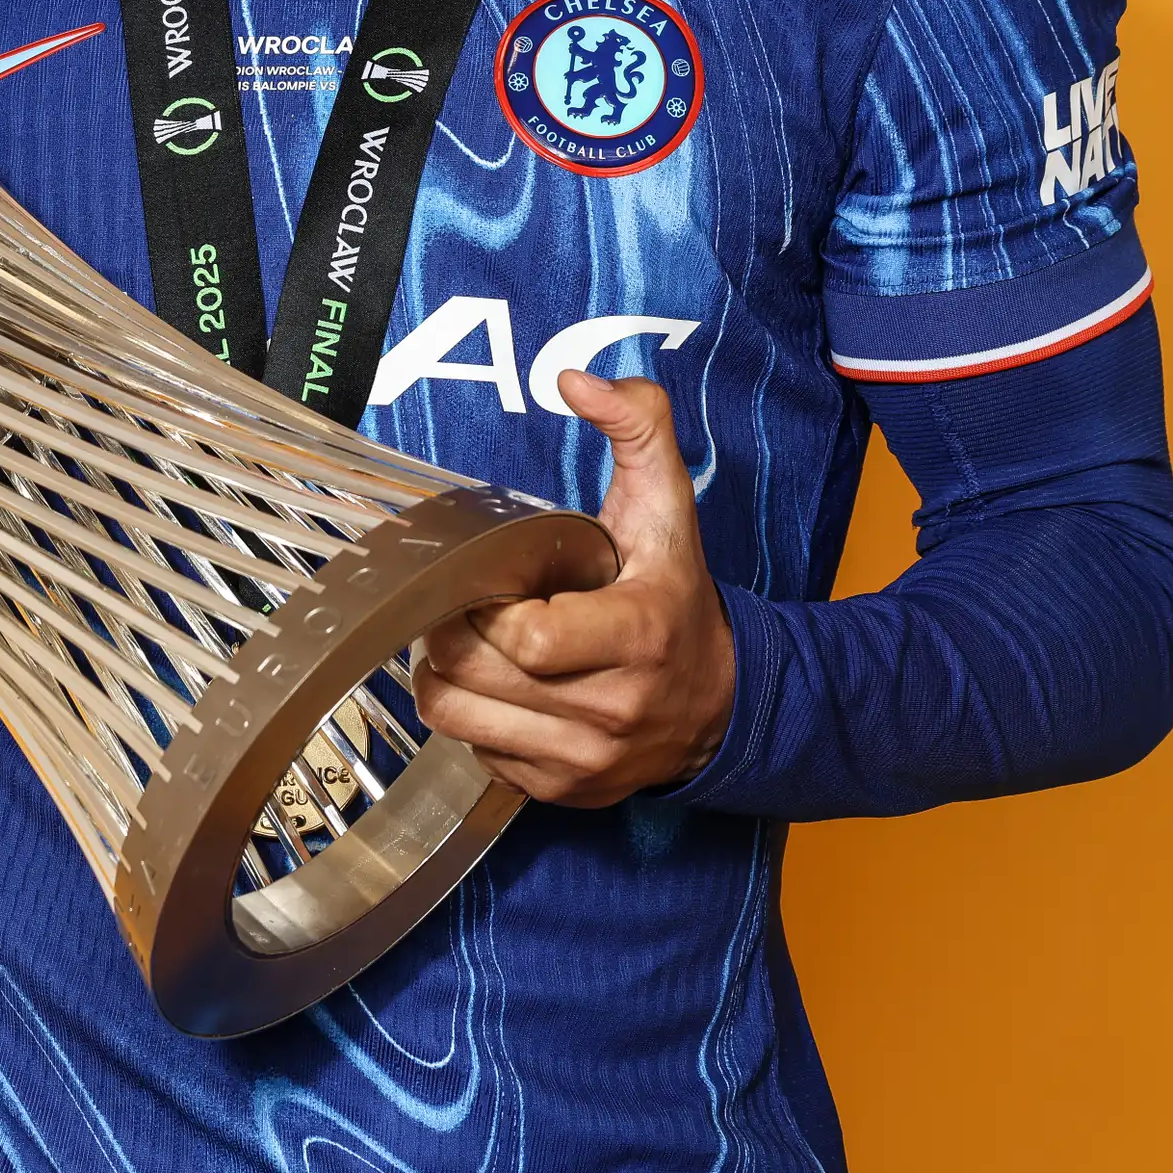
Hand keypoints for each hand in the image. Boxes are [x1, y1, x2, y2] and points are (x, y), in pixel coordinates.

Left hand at [413, 371, 736, 805]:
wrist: (725, 703)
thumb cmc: (676, 595)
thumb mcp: (667, 505)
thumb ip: (637, 426)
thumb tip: (575, 379)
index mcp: (637, 636)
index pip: (523, 637)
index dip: (488, 604)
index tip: (494, 579)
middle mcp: (613, 711)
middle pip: (474, 675)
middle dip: (453, 629)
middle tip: (470, 603)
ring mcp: (587, 762)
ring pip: (458, 719)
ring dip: (447, 674)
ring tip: (472, 643)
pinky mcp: (564, 793)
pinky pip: (474, 753)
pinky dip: (473, 718)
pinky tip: (501, 688)